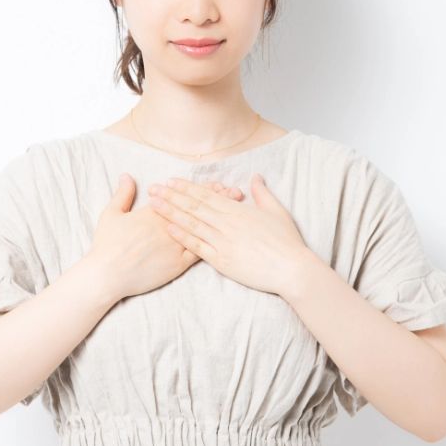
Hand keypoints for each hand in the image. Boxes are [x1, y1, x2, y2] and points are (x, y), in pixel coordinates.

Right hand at [87, 173, 243, 300]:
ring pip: (201, 228)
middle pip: (197, 210)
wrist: (108, 273)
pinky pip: (198, 252)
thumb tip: (127, 175)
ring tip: (236, 211)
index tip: (217, 184)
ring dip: (219, 219)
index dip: (202, 190)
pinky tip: (226, 239)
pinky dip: (212, 243)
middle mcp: (168, 226)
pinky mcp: (176, 264)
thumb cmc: (107, 245)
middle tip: (235, 192)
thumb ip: (122, 194)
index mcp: (154, 213)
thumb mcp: (111, 214)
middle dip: (218, 200)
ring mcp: (174, 245)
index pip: (183, 197)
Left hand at [147, 174, 311, 295]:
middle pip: (194, 206)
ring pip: (192, 223)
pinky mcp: (222, 261)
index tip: (171, 181)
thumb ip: (261, 193)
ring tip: (154, 204)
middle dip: (172, 196)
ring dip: (171, 213)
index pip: (207, 195)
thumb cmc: (287, 241)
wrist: (291, 268)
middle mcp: (227, 223)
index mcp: (238, 210)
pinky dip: (183, 236)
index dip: (187, 188)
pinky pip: (197, 246)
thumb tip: (255, 177)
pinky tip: (168, 228)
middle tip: (153, 189)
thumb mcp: (276, 211)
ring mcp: (223, 242)